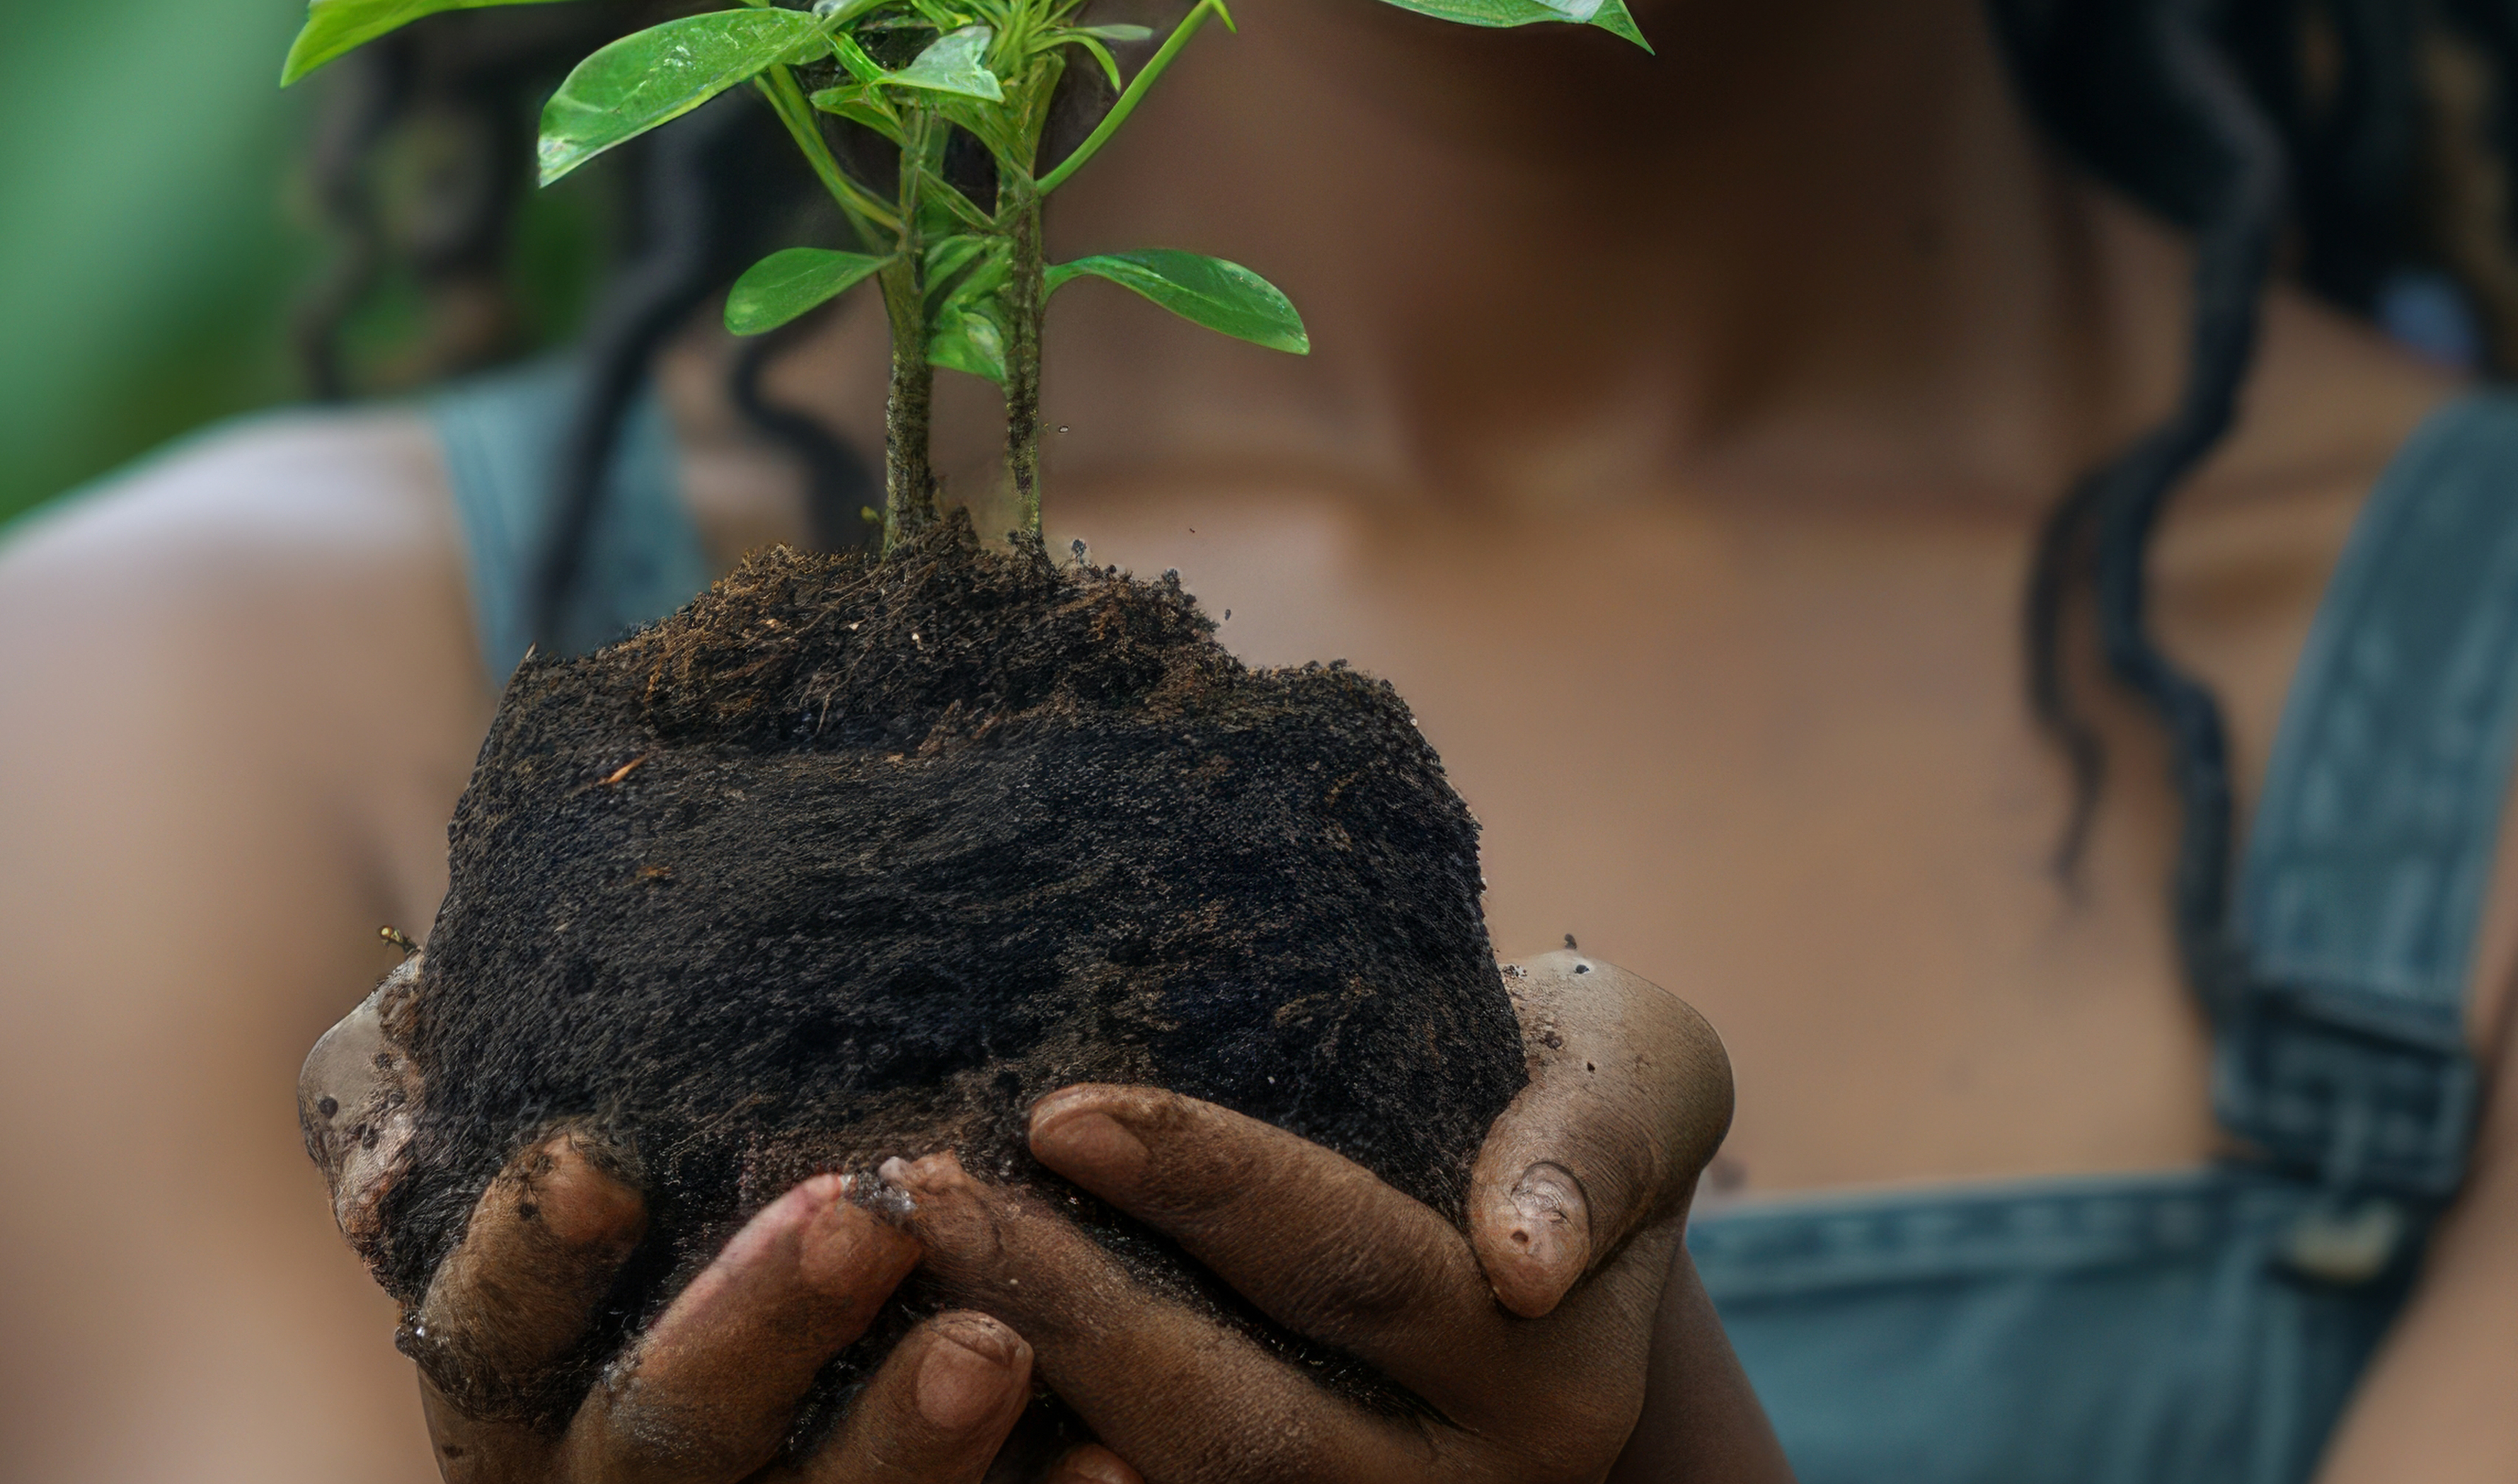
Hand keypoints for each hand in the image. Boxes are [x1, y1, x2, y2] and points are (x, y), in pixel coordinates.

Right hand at [301, 958, 1075, 1480]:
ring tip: (995, 1344)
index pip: (489, 1332)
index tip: (598, 1158)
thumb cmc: (657, 1251)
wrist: (755, 1430)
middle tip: (862, 1219)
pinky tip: (1113, 1463)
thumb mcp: (581, 1193)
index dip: (530, 1258)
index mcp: (520, 1394)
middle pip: (667, 1432)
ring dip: (902, 1441)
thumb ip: (518, 1104)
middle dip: (758, 1326)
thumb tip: (463, 971)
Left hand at [876, 951, 1787, 1483]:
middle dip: (1063, 1306)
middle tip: (922, 1193)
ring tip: (888, 1281)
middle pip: (1226, 1414)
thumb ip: (1592, 1143)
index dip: (1202, 1185)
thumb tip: (1527, 1256)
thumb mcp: (1628, 1073)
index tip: (1055, 1111)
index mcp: (1546, 1378)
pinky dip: (1020, 1463)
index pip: (1343, 1263)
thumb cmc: (1562, 1092)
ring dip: (1006, 1404)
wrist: (1547, 1205)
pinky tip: (896, 1380)